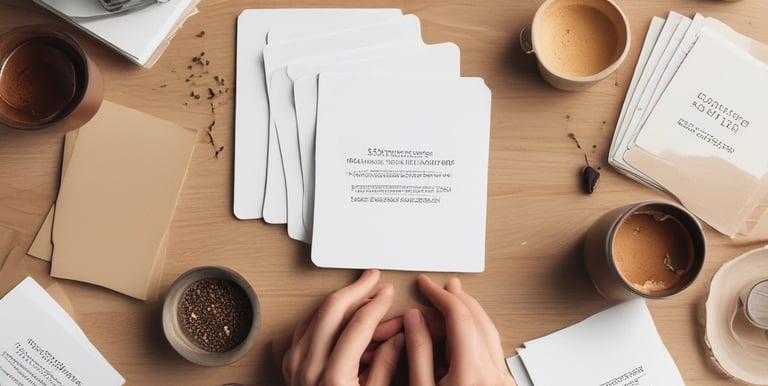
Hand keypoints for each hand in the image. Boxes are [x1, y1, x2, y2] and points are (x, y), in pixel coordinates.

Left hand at [282, 269, 404, 385]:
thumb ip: (385, 366)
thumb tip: (399, 335)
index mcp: (334, 378)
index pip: (359, 324)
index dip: (377, 303)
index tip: (388, 292)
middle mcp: (310, 368)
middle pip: (332, 310)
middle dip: (356, 288)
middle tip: (372, 277)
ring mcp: (296, 364)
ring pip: (316, 313)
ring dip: (340, 299)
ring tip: (359, 291)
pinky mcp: (289, 364)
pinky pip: (305, 327)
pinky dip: (323, 314)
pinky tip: (338, 310)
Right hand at [403, 275, 515, 385]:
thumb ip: (418, 352)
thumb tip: (415, 318)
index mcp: (472, 374)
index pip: (460, 318)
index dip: (441, 296)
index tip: (427, 285)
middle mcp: (493, 374)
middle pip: (478, 319)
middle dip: (456, 299)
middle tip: (439, 288)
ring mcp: (501, 378)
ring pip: (488, 331)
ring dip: (468, 313)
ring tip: (450, 301)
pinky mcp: (502, 382)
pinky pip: (492, 346)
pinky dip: (476, 331)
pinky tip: (461, 330)